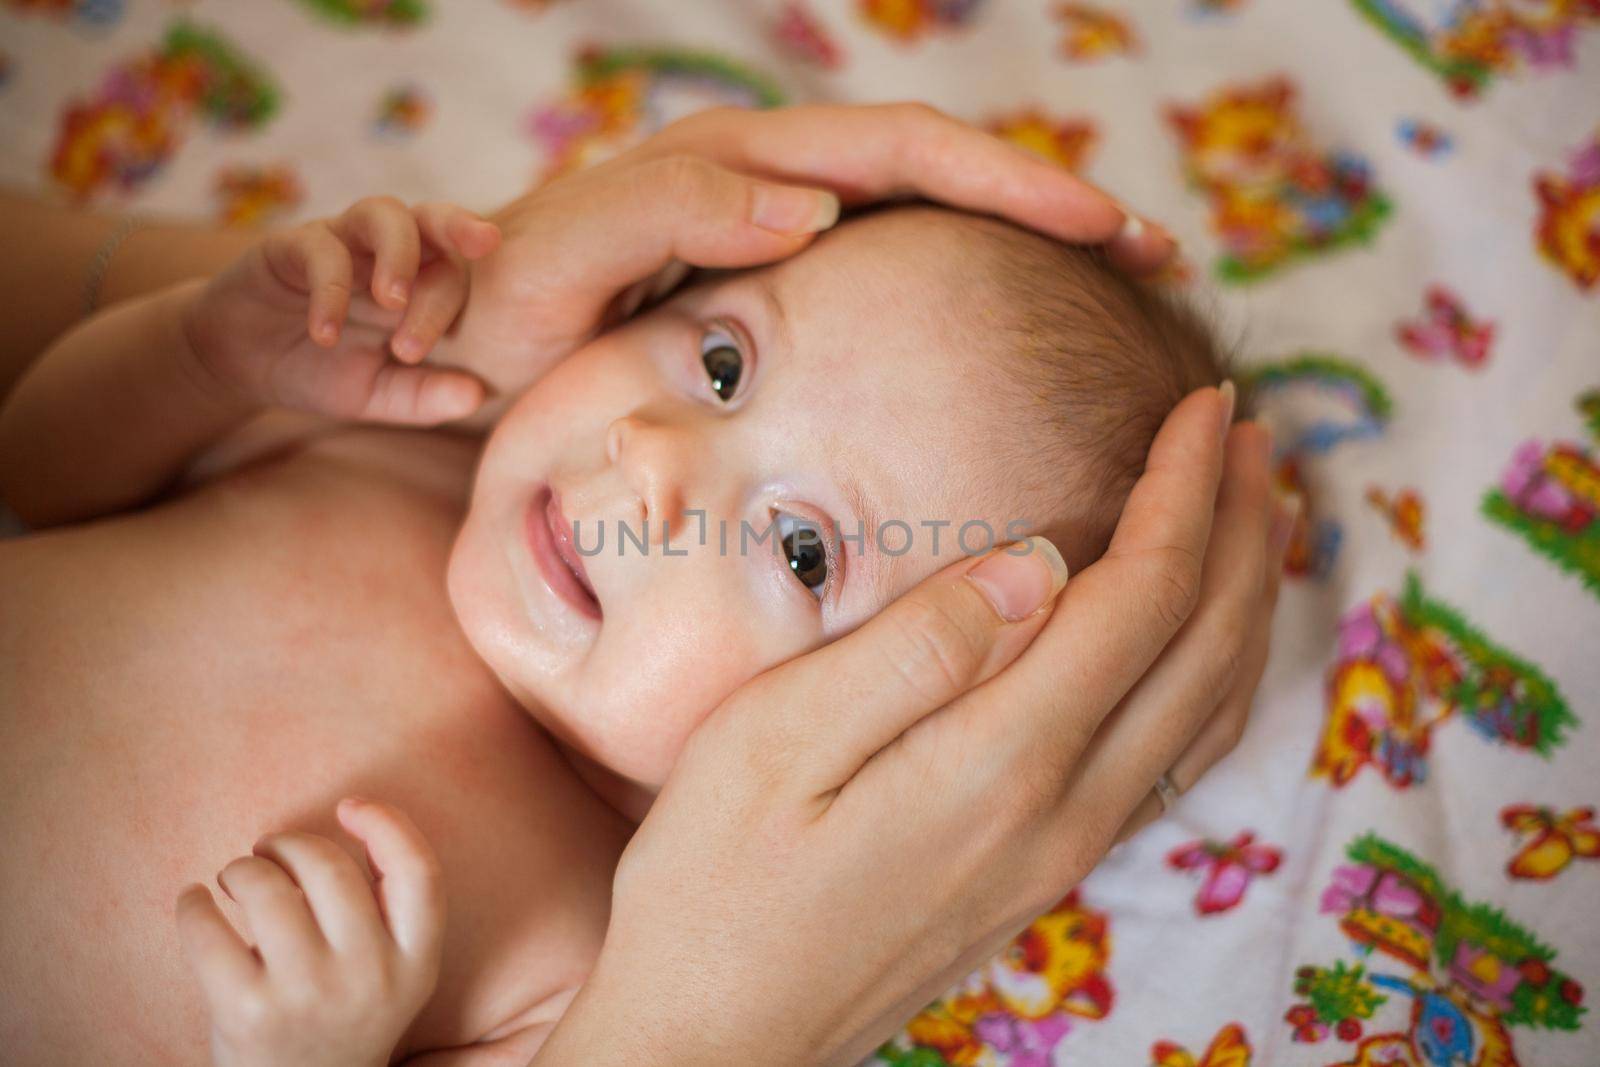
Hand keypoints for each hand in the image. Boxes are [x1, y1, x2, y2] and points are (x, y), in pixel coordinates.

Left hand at [174, 799, 444, 1066]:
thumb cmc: (340, 1014)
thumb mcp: (391, 972)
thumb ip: (384, 909)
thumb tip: (344, 816)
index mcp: (416, 963)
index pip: (420, 873)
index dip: (387, 825)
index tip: (349, 807)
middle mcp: (371, 978)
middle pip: (331, 868)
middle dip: (289, 844)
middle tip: (268, 851)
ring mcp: (310, 996)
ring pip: (267, 888)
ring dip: (241, 868)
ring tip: (234, 879)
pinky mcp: (248, 1013)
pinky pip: (208, 930)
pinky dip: (192, 905)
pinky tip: (194, 903)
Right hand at [183, 197, 499, 424]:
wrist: (241, 364)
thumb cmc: (320, 370)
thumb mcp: (377, 395)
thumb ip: (425, 396)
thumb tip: (477, 396)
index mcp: (416, 283)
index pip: (452, 274)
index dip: (446, 306)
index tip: (415, 353)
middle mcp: (383, 253)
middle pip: (431, 217)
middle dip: (461, 224)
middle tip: (484, 243)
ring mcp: (340, 242)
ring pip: (382, 213)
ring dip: (398, 252)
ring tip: (392, 300)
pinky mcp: (290, 245)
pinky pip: (320, 250)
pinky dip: (329, 291)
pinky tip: (325, 335)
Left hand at [449, 102, 1176, 405]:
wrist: (455, 334)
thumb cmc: (499, 314)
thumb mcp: (564, 264)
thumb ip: (666, 219)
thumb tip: (813, 207)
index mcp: (736, 168)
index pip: (901, 152)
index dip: (1005, 184)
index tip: (1100, 230)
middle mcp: (767, 179)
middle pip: (939, 165)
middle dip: (1046, 201)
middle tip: (1148, 253)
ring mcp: (773, 219)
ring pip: (923, 209)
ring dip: (1019, 235)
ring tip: (1116, 278)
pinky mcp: (771, 268)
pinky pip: (888, 255)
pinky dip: (959, 276)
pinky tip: (1009, 323)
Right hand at [536, 387, 1290, 1066]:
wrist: (713, 1039)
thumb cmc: (713, 881)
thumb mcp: (779, 741)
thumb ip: (920, 646)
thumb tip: (1041, 558)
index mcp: (1001, 761)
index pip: (1142, 596)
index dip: (1188, 491)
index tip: (1208, 407)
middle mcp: (1063, 812)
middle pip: (1202, 649)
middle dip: (1244, 530)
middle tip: (1251, 436)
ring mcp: (1064, 854)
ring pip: (1207, 711)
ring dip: (1245, 602)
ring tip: (1257, 519)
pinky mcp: (1044, 876)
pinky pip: (1173, 761)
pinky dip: (1213, 678)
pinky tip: (1197, 646)